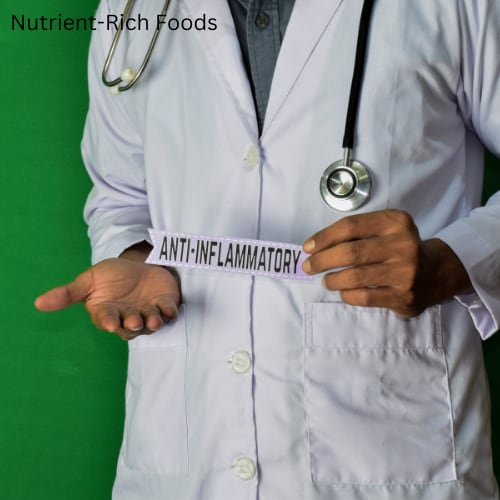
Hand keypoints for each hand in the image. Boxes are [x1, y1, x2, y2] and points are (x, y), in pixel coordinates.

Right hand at [35, 257, 180, 339]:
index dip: (109, 322)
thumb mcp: (89, 280)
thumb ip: (68, 293)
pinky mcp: (165, 305)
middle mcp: (128, 317)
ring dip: (153, 322)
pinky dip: (170, 311)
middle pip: (131, 327)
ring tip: (153, 318)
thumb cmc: (112, 276)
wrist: (138, 265)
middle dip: (133, 325)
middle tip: (134, 320)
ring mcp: (148, 313)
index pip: (107, 320)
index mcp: (108, 313)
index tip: (111, 322)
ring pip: (151, 323)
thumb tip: (37, 303)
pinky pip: (169, 312)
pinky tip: (170, 308)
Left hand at [302, 210, 471, 316]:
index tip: (307, 247)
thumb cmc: (397, 248)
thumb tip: (315, 247)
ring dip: (332, 279)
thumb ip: (356, 233)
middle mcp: (403, 244)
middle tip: (309, 266)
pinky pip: (364, 297)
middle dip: (322, 260)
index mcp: (396, 222)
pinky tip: (343, 291)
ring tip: (326, 280)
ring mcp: (405, 272)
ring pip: (355, 276)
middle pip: (350, 252)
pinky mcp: (403, 296)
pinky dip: (346, 294)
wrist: (435, 273)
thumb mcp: (384, 229)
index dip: (324, 237)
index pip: (351, 226)